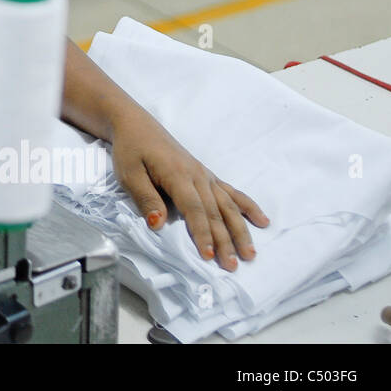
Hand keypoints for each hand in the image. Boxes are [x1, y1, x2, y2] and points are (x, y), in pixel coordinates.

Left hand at [109, 109, 269, 270]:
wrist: (136, 125)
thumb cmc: (131, 149)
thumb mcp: (129, 174)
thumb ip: (145, 198)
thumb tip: (157, 224)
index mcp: (177, 175)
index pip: (194, 209)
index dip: (202, 233)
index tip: (207, 256)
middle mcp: (197, 175)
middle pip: (214, 212)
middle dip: (224, 240)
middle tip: (231, 265)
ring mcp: (204, 175)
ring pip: (227, 205)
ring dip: (239, 230)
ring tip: (250, 253)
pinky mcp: (206, 174)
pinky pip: (231, 192)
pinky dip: (247, 206)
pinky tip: (262, 220)